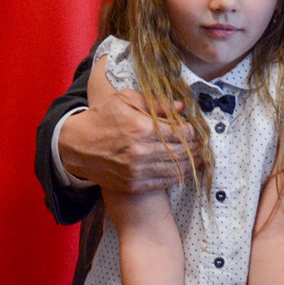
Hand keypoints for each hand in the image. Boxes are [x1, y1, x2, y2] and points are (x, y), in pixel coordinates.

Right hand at [58, 67, 200, 194]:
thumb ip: (156, 103)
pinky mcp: (133, 184)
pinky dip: (178, 177)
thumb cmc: (103, 117)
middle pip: (181, 151)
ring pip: (175, 169)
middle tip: (207, 144)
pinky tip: (187, 170)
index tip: (201, 129)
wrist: (77, 145)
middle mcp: (141, 151)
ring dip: (193, 164)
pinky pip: (163, 182)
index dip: (195, 131)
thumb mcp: (127, 99)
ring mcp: (136, 171)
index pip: (181, 132)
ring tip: (203, 158)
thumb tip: (182, 106)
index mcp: (141, 128)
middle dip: (198, 148)